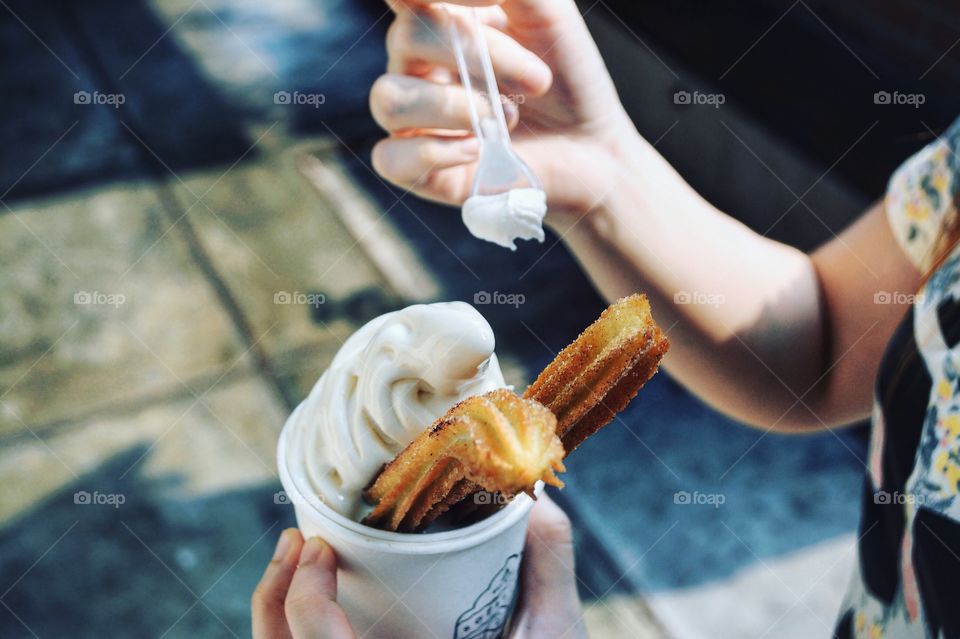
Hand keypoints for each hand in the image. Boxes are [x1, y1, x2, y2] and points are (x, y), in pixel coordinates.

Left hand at [251, 494, 586, 637]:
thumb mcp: (555, 631)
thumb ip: (547, 564)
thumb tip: (536, 497)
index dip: (304, 598)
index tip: (320, 547)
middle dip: (275, 596)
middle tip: (297, 542)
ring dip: (274, 611)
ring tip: (293, 560)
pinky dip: (294, 632)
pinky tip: (317, 601)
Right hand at [369, 0, 637, 221]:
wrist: (592, 148)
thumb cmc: (569, 76)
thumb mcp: (549, 13)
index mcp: (440, 17)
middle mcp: (416, 64)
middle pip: (407, 38)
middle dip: (481, 55)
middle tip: (536, 81)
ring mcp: (412, 118)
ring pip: (389, 98)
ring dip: (454, 106)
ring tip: (506, 120)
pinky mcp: (417, 170)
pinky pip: (390, 158)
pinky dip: (436, 152)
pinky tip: (478, 151)